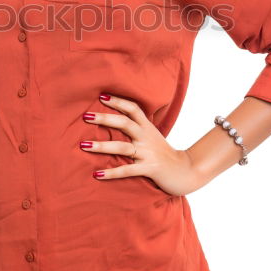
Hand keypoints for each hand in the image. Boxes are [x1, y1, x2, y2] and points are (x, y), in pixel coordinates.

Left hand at [81, 93, 202, 197]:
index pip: (132, 109)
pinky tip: (97, 174)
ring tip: (83, 145)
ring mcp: (148, 153)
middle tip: (85, 116)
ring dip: (101, 146)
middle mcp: (147, 137)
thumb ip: (137, 130)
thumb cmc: (163, 154)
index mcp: (147, 128)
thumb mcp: (152, 137)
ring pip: (122, 146)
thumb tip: (116, 122)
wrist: (186, 171)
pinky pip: (127, 170)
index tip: (101, 96)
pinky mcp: (149, 169)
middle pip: (125, 123)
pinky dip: (111, 173)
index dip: (118, 101)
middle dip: (105, 118)